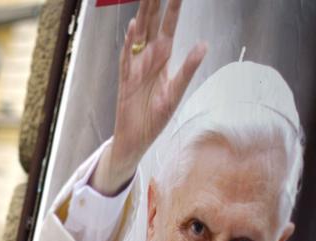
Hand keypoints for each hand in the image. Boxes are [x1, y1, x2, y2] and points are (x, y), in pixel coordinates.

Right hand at [91, 0, 206, 194]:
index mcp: (163, 59)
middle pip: (151, 25)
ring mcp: (135, 67)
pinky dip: (129, 43)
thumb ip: (188, 68)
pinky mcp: (125, 80)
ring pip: (137, 36)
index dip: (173, 9)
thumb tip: (203, 44)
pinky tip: (133, 27)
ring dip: (142, 17)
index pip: (169, 27)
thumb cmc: (155, 117)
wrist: (136, 138)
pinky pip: (126, 58)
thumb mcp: (176, 92)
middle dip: (154, 5)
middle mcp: (148, 58)